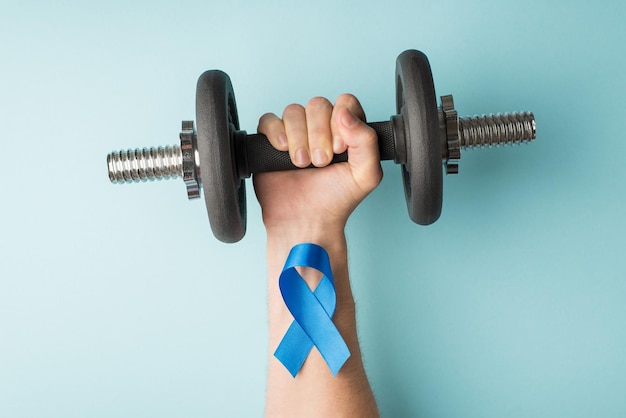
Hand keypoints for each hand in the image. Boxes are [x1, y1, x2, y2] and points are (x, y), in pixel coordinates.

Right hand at [253, 94, 382, 236]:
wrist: (306, 221)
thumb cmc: (336, 201)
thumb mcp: (366, 174)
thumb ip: (367, 140)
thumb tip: (345, 113)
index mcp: (346, 131)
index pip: (345, 103)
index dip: (341, 121)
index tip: (339, 149)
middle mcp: (321, 128)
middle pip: (317, 104)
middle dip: (318, 134)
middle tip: (320, 162)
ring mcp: (296, 133)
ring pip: (293, 111)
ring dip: (298, 138)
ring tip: (302, 164)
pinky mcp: (272, 140)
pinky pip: (268, 120)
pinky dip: (275, 132)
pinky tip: (283, 151)